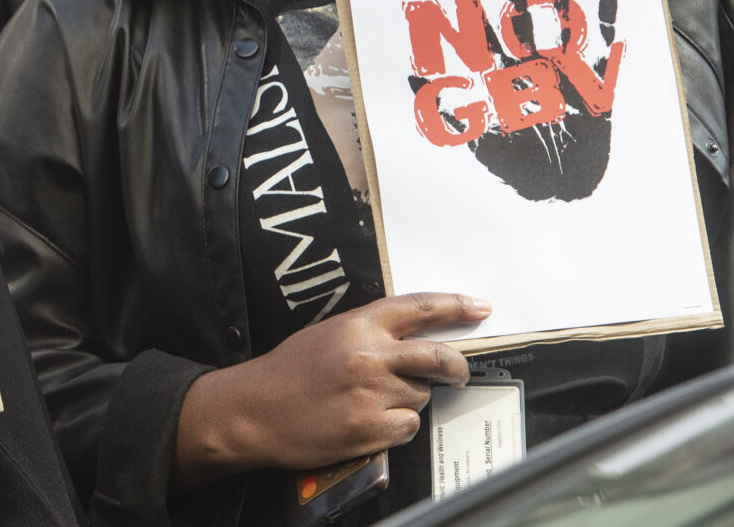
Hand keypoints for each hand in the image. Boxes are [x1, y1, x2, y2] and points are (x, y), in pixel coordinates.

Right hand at [174, 293, 486, 484]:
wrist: (254, 411)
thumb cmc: (287, 373)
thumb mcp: (327, 335)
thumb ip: (369, 334)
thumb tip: (412, 340)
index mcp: (357, 326)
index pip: (419, 308)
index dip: (455, 306)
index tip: (479, 306)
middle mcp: (369, 356)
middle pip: (439, 357)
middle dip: (457, 367)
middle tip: (458, 372)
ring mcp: (371, 393)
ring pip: (422, 396)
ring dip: (408, 400)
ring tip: (372, 401)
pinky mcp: (370, 427)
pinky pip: (407, 426)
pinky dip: (396, 426)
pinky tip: (368, 421)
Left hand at [405, 0, 622, 202]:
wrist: (559, 199)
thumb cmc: (516, 173)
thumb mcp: (472, 141)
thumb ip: (443, 109)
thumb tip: (409, 74)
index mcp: (498, 80)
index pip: (477, 31)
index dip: (466, 2)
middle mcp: (529, 70)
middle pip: (516, 15)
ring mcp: (563, 76)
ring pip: (557, 23)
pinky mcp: (595, 89)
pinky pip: (603, 50)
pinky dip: (607, 22)